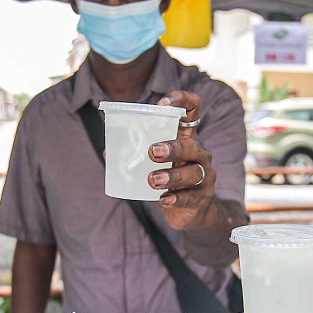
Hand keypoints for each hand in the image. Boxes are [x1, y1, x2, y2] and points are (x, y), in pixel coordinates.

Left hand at [147, 90, 216, 230]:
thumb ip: (135, 155)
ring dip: (172, 176)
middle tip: (152, 152)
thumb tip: (107, 152)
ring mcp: (204, 176)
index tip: (163, 104)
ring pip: (193, 172)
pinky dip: (176, 198)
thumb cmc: (171, 180)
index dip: (182, 101)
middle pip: (190, 145)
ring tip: (153, 180)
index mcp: (186, 138)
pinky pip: (191, 197)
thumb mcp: (156, 164)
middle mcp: (199, 153)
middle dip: (172, 148)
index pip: (192, 110)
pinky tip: (163, 200)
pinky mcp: (202, 197)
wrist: (193, 211)